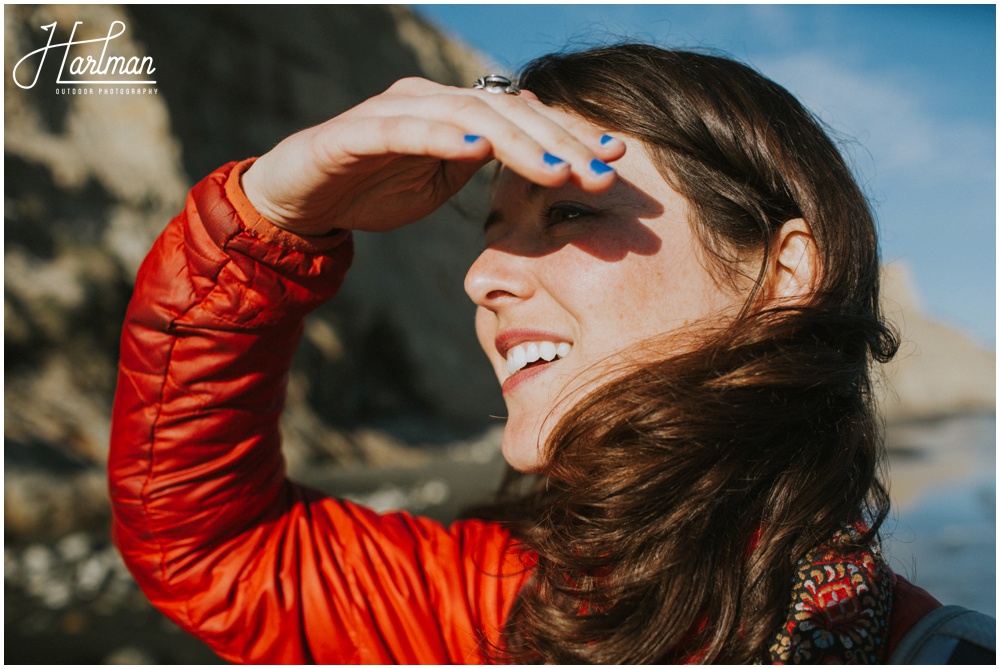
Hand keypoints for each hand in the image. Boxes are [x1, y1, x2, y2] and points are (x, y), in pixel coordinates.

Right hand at [241, 77, 625, 235]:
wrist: (297, 198)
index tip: (614, 161)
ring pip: (465, 115)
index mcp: (454, 114)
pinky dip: (440, 137)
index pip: (521, 118)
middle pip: (506, 112)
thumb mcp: (438, 181)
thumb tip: (534, 166)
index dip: (568, 137)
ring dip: (517, 142)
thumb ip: (479, 166)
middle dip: (559, 142)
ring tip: (559, 170)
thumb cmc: (372, 187)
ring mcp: (391, 111)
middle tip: (601, 173)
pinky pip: (402, 129)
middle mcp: (428, 100)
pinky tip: (476, 152)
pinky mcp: (352, 133)